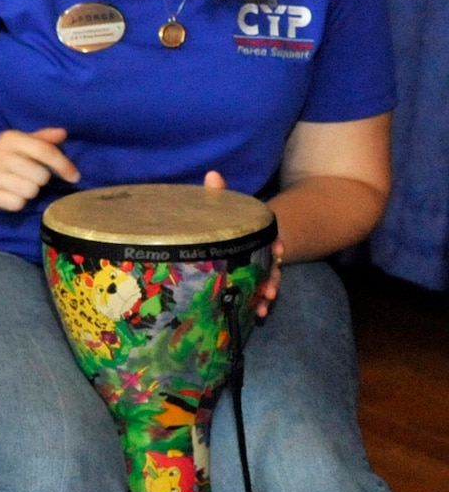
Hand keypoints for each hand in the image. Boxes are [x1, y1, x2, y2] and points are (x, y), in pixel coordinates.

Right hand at [0, 127, 79, 210]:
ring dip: (30, 191)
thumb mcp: (24, 142)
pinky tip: (11, 194)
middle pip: (40, 176)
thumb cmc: (8, 155)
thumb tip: (63, 134)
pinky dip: (18, 202)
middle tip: (32, 177)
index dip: (63, 165)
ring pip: (30, 191)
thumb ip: (44, 139)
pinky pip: (16, 204)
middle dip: (41, 179)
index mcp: (11, 138)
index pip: (44, 151)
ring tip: (21, 185)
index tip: (74, 176)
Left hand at [203, 170, 283, 317]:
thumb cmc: (227, 221)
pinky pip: (255, 294)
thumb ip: (220, 196)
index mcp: (257, 235)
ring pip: (265, 282)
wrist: (234, 236)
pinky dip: (258, 304)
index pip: (271, 239)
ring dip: (266, 294)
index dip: (275, 245)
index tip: (279, 250)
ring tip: (263, 307)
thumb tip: (212, 174)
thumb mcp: (225, 210)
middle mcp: (261, 253)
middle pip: (271, 265)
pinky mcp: (249, 283)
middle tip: (269, 289)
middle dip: (272, 278)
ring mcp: (257, 270)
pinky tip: (258, 316)